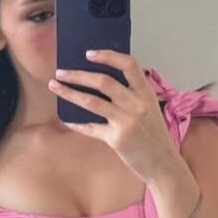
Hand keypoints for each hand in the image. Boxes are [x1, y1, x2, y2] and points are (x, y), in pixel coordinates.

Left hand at [49, 50, 175, 184]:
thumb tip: (99, 80)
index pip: (129, 65)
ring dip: (69, 93)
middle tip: (60, 72)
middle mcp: (137, 105)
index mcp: (146, 93)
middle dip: (78, 75)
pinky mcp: (116, 139)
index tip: (88, 53)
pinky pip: (90, 127)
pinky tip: (65, 119)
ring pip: (91, 102)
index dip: (108, 56)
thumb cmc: (153, 134)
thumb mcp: (149, 108)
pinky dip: (76, 123)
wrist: (162, 163)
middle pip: (103, 81)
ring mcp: (126, 122)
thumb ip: (131, 94)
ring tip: (55, 87)